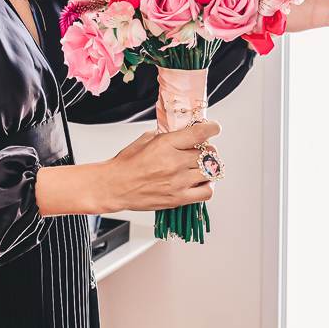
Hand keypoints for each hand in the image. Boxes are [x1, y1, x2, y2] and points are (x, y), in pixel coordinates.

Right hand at [100, 122, 221, 211]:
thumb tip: (186, 130)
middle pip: (209, 153)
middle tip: (201, 149)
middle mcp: (174, 163)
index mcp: (166, 145)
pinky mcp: (178, 199)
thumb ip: (169, 134)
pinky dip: (208, 185)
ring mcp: (177, 183)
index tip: (214, 128)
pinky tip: (200, 180)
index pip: (200, 133)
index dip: (212, 128)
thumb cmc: (128, 163)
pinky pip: (206, 192)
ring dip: (210, 166)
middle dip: (208, 148)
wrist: (114, 186)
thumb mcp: (147, 139)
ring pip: (211, 172)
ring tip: (202, 165)